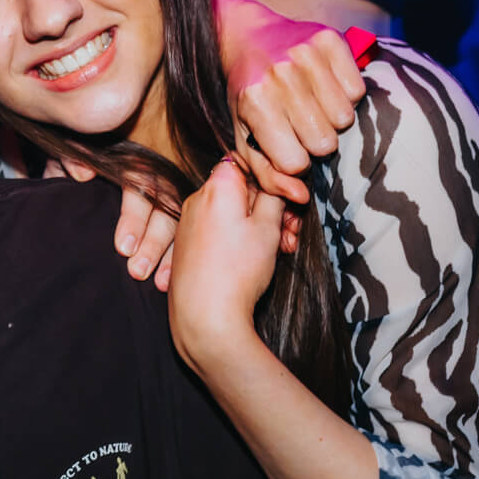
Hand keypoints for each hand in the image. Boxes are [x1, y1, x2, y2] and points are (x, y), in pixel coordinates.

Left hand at [49, 158, 178, 290]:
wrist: (85, 172)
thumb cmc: (77, 168)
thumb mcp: (69, 161)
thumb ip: (71, 161)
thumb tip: (83, 174)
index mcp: (131, 164)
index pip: (139, 189)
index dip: (134, 218)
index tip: (123, 247)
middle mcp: (156, 178)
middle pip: (164, 210)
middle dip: (154, 243)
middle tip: (137, 271)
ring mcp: (168, 198)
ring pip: (177, 226)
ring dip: (169, 256)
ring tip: (159, 284)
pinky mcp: (174, 217)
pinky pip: (183, 238)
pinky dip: (176, 260)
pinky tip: (167, 283)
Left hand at [166, 160, 285, 368]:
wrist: (205, 315)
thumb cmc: (237, 270)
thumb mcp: (267, 227)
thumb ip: (273, 196)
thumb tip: (278, 180)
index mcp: (216, 187)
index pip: (248, 163)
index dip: (273, 178)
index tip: (292, 199)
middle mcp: (196, 199)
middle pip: (241, 190)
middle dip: (270, 208)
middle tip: (291, 232)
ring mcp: (188, 222)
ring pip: (232, 213)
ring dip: (259, 227)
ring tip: (281, 249)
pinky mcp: (187, 244)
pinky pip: (217, 231)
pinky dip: (239, 239)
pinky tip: (257, 259)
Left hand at [217, 0, 364, 203]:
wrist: (247, 36)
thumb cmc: (247, 96)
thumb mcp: (243, 137)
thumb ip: (266, 174)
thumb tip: (300, 195)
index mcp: (255, 103)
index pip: (294, 162)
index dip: (293, 161)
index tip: (286, 147)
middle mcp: (280, 76)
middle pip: (324, 142)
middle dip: (313, 141)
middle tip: (300, 125)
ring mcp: (306, 55)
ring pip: (344, 118)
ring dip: (331, 119)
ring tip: (312, 107)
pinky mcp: (329, 39)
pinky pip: (357, 90)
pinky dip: (346, 95)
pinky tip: (325, 88)